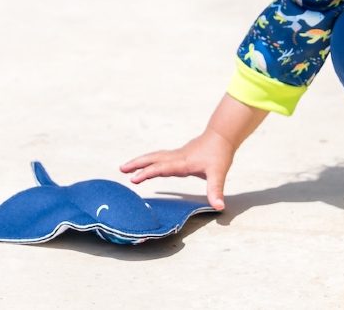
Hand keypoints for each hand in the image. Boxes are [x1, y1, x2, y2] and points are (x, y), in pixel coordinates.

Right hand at [120, 129, 235, 209]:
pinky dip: (150, 162)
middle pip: (152, 159)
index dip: (147, 173)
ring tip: (127, 167)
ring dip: (141, 161)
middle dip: (137, 164)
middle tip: (121, 169)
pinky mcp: (180, 155)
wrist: (222, 136)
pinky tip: (149, 167)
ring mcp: (177, 155)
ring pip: (155, 157)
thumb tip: (219, 207)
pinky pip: (160, 158)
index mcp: (182, 163)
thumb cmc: (220, 154)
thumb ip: (216, 190)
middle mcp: (177, 157)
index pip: (161, 168)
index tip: (133, 179)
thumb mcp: (219, 174)